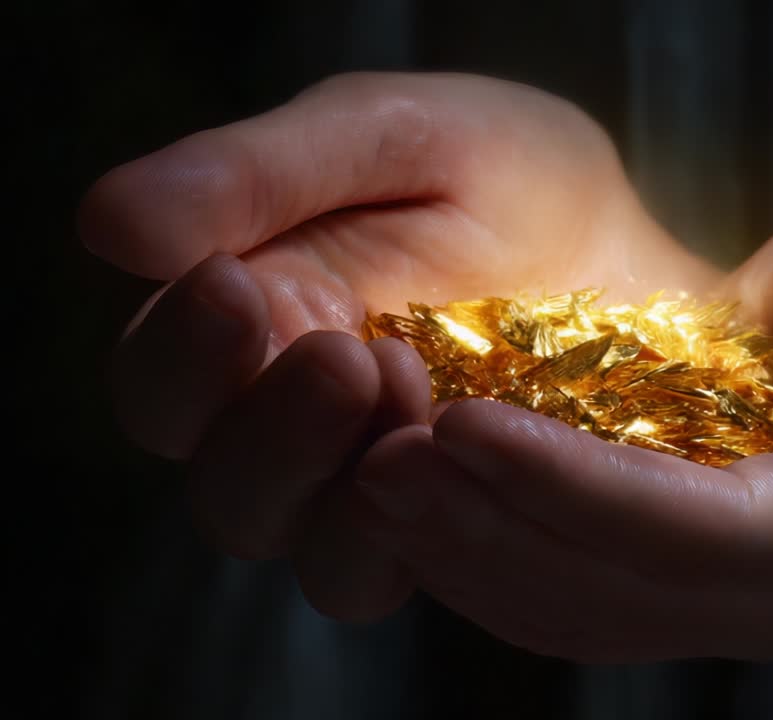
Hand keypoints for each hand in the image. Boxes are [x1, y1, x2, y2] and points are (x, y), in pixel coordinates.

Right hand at [80, 72, 716, 619]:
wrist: (634, 257)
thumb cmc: (508, 183)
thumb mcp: (398, 141)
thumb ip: (265, 176)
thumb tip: (111, 228)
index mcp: (254, 323)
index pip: (164, 377)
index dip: (184, 350)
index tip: (236, 282)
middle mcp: (289, 423)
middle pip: (223, 483)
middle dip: (270, 426)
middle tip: (347, 353)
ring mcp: (366, 485)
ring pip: (297, 541)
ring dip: (337, 481)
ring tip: (413, 388)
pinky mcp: (440, 527)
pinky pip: (387, 569)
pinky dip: (406, 528)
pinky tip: (462, 454)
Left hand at [352, 151, 772, 660]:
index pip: (716, 539)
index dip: (578, 493)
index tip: (459, 425)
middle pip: (639, 593)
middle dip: (501, 532)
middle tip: (379, 458)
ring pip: (604, 611)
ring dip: (483, 557)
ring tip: (379, 477)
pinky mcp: (728, 559)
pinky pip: (602, 589)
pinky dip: (512, 552)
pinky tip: (440, 495)